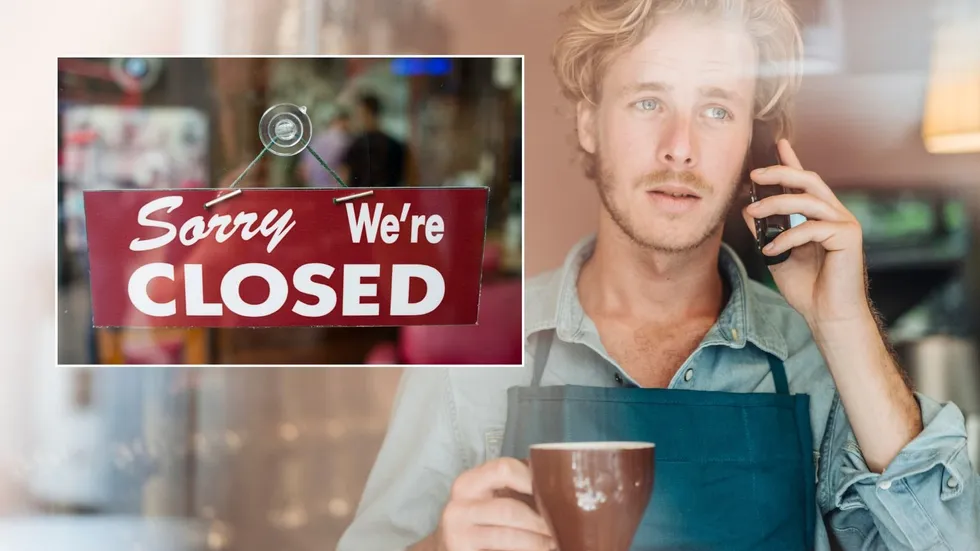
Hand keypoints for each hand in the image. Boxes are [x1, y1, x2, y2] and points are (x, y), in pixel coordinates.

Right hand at [437, 458, 554, 550]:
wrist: (447, 549)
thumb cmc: (477, 521)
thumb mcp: (488, 499)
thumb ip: (513, 488)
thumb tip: (558, 484)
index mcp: (469, 483)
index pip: (504, 469)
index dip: (532, 479)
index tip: (555, 492)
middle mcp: (459, 506)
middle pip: (509, 509)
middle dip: (540, 521)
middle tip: (561, 528)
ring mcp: (457, 533)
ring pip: (509, 536)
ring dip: (537, 542)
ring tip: (554, 543)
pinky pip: (502, 550)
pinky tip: (538, 550)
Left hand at [741, 140, 870, 325]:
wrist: (828, 315)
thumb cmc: (806, 288)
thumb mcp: (777, 255)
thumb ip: (766, 231)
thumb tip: (747, 209)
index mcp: (819, 215)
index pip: (804, 182)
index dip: (792, 161)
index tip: (778, 143)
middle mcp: (834, 214)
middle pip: (809, 180)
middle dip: (781, 171)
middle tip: (755, 173)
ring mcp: (844, 223)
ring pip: (808, 200)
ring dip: (776, 203)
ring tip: (752, 213)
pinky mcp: (848, 236)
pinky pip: (812, 227)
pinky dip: (787, 237)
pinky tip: (770, 250)